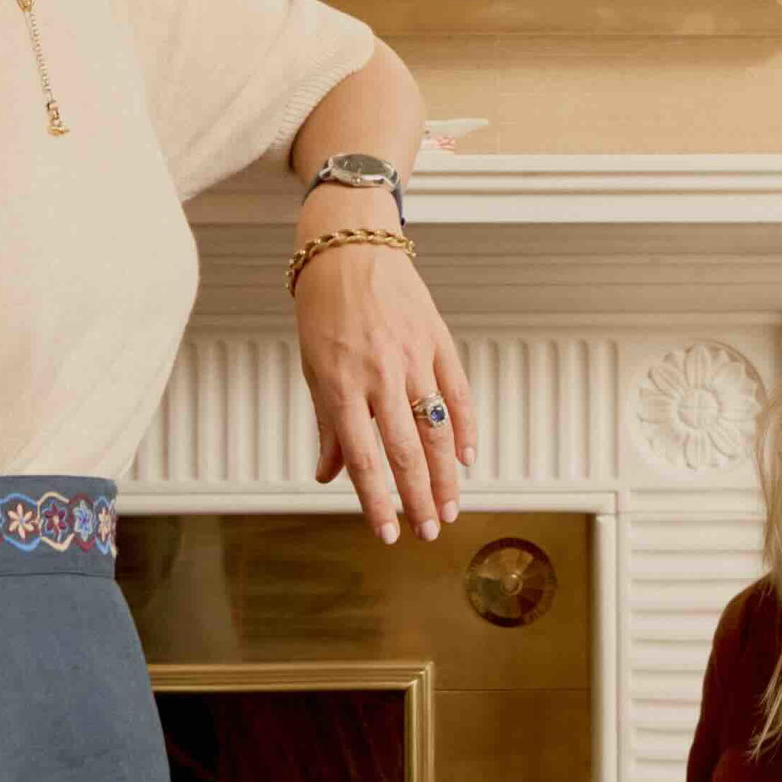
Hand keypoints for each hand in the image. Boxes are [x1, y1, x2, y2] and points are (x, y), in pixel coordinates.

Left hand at [293, 203, 478, 544]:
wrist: (348, 246)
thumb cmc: (324, 310)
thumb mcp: (314, 368)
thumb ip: (328, 425)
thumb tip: (328, 477)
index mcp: (341, 385)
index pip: (362, 458)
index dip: (377, 501)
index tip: (388, 534)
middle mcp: (379, 374)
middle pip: (406, 450)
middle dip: (418, 499)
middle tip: (430, 533)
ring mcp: (413, 357)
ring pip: (436, 428)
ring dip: (446, 476)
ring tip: (450, 508)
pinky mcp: (437, 340)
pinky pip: (457, 392)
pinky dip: (465, 428)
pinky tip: (467, 459)